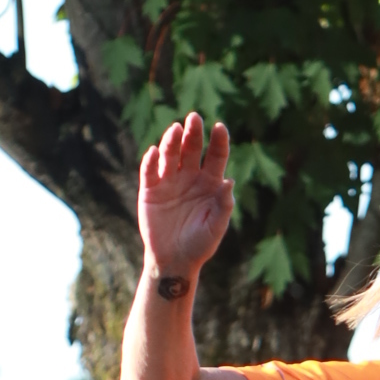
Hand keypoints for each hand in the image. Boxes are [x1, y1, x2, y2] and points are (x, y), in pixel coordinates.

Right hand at [137, 113, 234, 285]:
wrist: (175, 262)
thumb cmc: (200, 245)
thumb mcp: (216, 227)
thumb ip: (224, 205)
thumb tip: (229, 182)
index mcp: (210, 182)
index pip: (215, 155)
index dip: (219, 140)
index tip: (220, 127)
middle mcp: (190, 176)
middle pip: (192, 148)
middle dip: (193, 133)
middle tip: (194, 118)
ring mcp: (169, 181)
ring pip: (170, 155)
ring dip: (172, 141)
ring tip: (175, 129)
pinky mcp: (150, 190)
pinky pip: (149, 172)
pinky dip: (151, 161)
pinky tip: (155, 152)